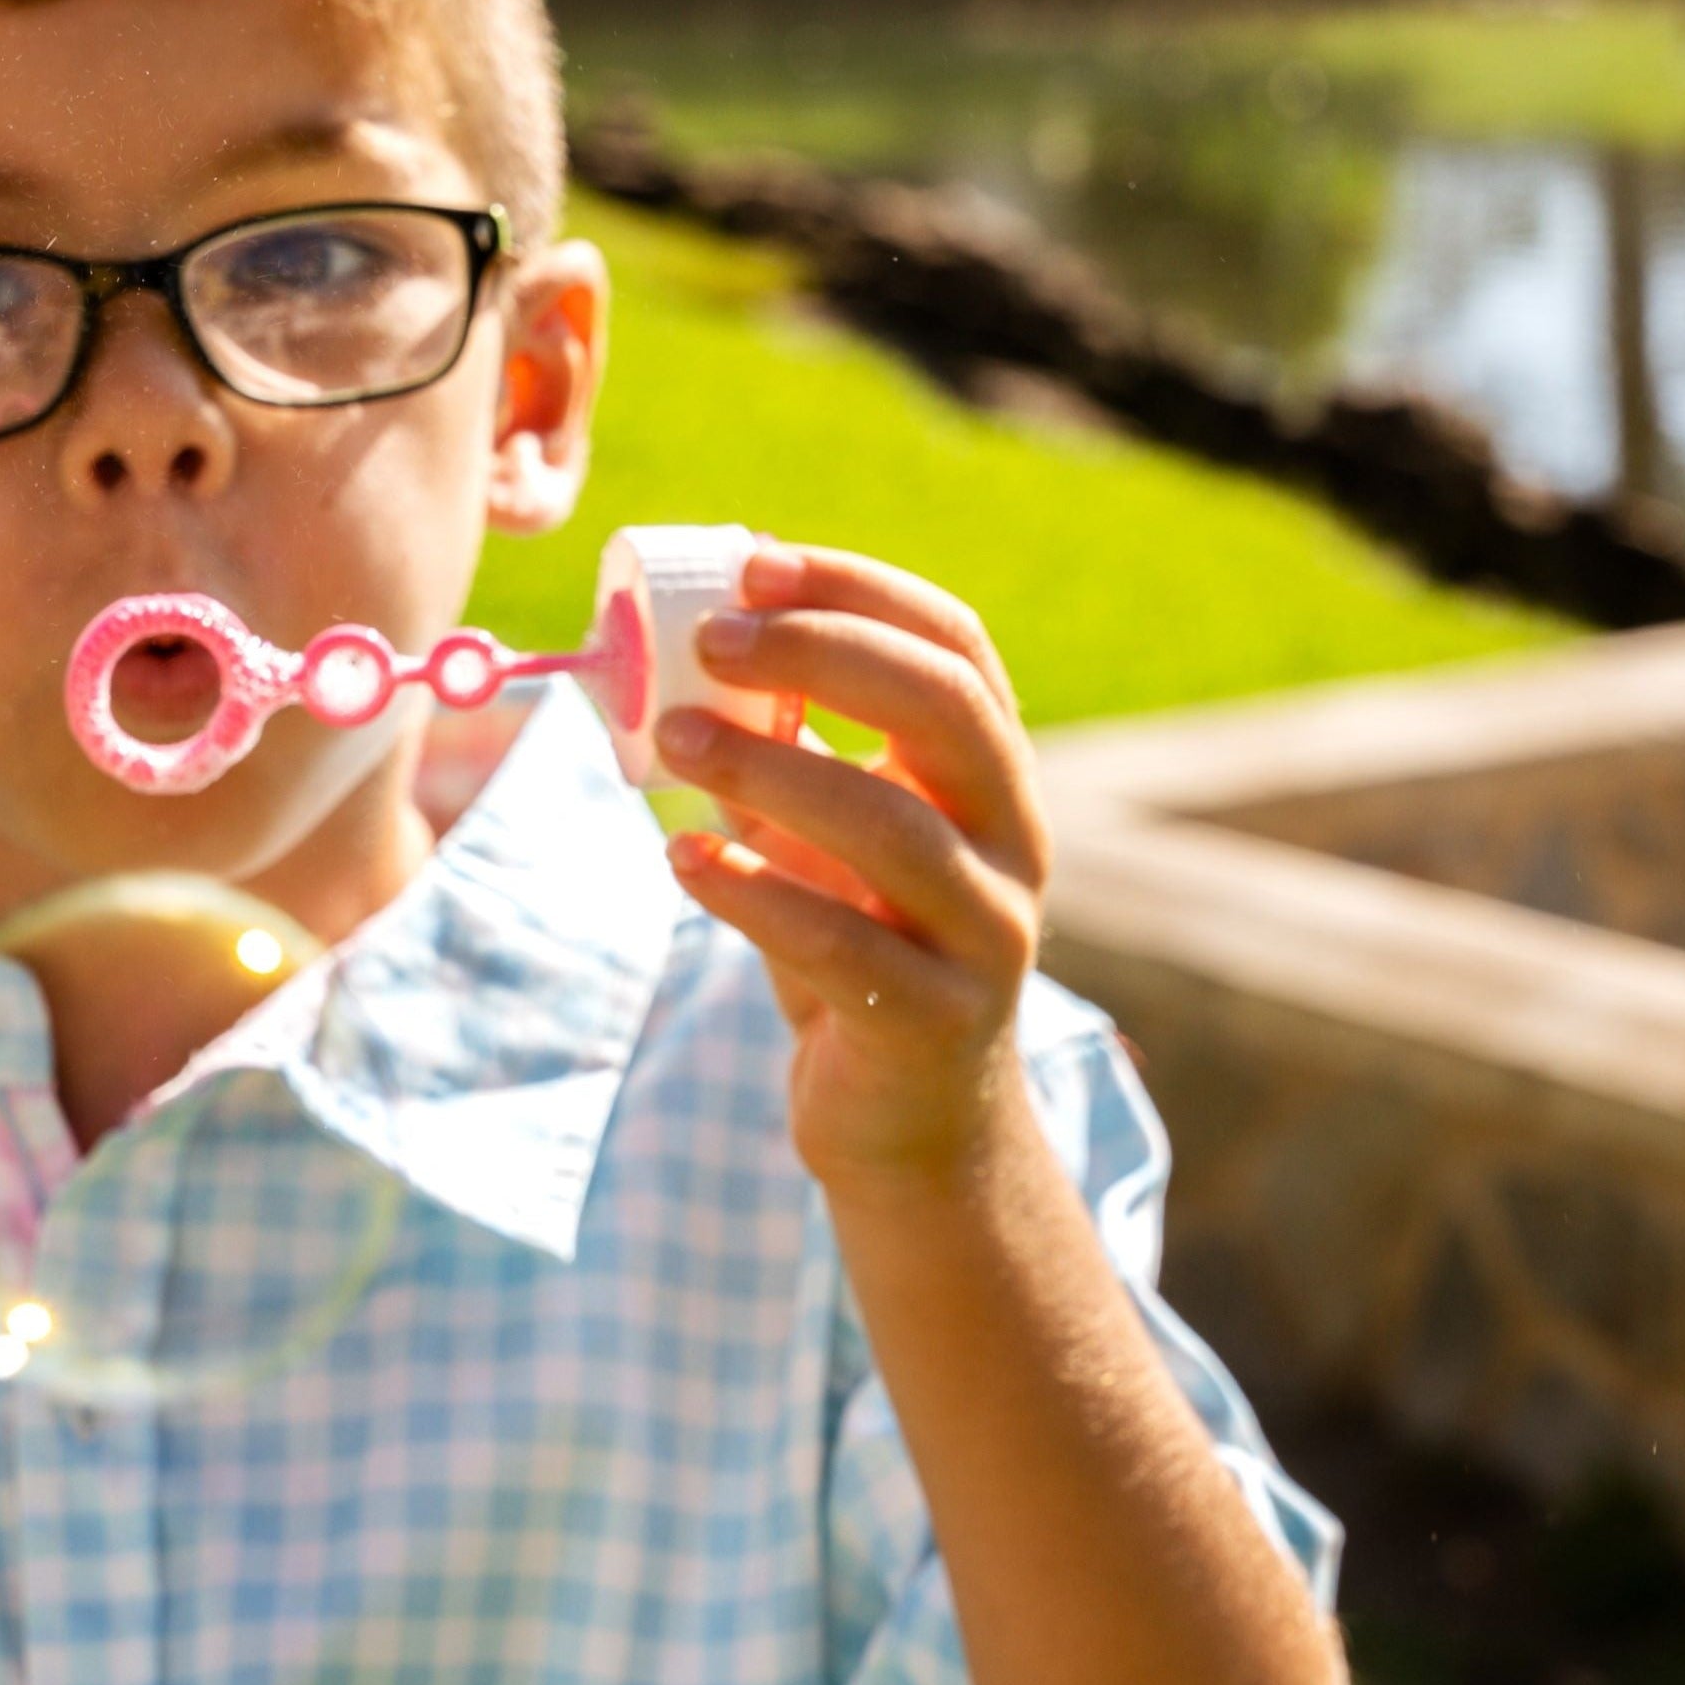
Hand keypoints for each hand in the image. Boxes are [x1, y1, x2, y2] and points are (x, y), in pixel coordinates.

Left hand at [658, 543, 1051, 1197]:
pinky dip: (754, 892)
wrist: (906, 1122)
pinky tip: (685, 860)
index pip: (956, 645)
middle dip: (826, 654)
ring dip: (771, 768)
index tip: (754, 561)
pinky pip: (840, 944)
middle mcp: (1013, 843)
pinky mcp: (933, 1023)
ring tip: (671, 738)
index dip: (859, 590)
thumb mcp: (825, 835)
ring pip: (893, 829)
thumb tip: (686, 641)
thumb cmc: (857, 947)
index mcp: (993, 776)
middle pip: (946, 710)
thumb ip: (786, 746)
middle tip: (709, 638)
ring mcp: (985, 935)